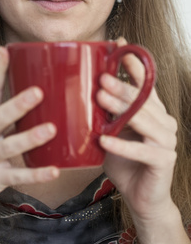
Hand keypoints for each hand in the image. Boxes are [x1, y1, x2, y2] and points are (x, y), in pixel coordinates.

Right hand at [0, 46, 58, 223]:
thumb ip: (3, 124)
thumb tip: (33, 107)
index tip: (4, 50)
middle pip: (0, 116)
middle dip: (18, 104)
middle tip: (38, 91)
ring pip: (10, 145)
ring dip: (30, 138)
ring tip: (51, 129)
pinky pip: (18, 177)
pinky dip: (36, 175)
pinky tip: (54, 171)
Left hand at [97, 38, 177, 223]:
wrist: (141, 198)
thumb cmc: (123, 162)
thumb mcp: (112, 132)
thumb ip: (105, 113)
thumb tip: (77, 90)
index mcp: (152, 111)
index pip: (145, 82)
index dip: (133, 63)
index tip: (119, 45)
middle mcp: (164, 121)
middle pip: (142, 99)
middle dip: (121, 86)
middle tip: (101, 78)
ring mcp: (166, 140)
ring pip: (143, 120)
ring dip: (121, 109)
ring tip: (100, 99)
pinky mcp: (164, 160)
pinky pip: (141, 151)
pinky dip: (122, 146)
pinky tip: (104, 141)